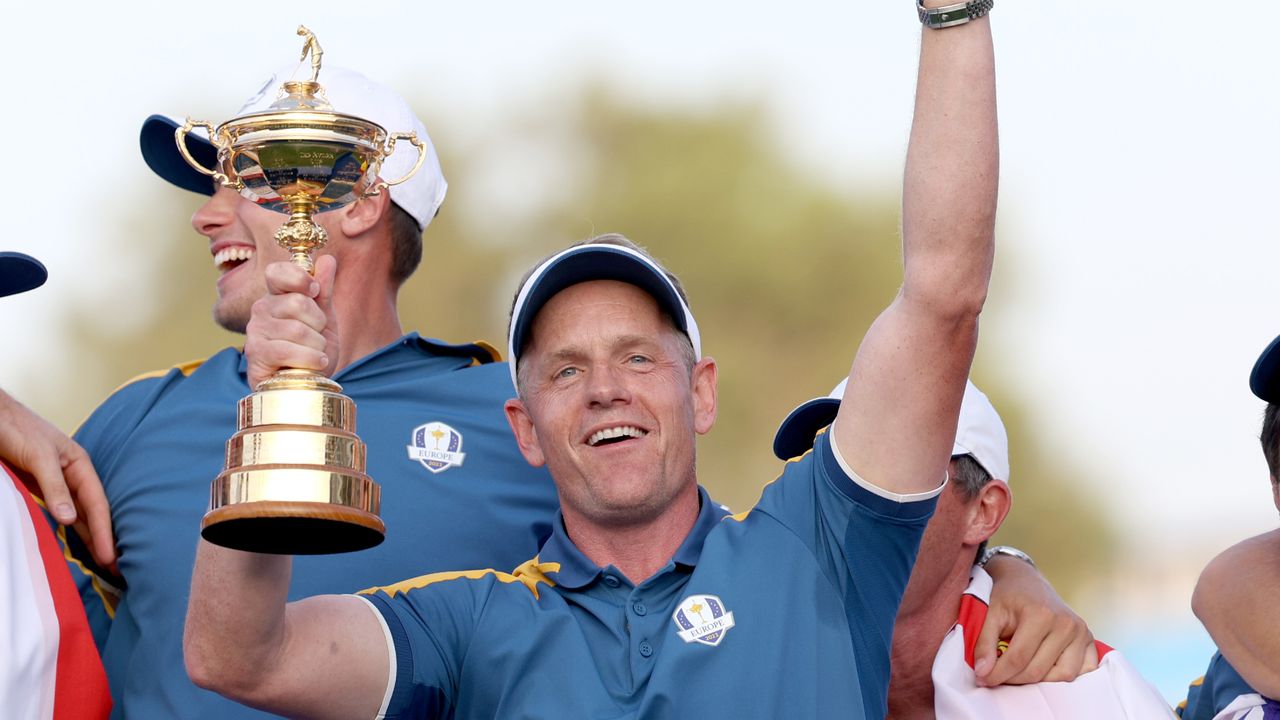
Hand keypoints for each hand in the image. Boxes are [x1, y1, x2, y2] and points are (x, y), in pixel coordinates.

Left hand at [0, 390, 115, 570]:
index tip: (109, 558)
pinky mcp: (38, 487)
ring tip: (100, 561)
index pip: (97, 504)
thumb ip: (55, 487)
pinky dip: (67, 528)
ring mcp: (55, 482)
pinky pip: (57, 512)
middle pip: (92, 511)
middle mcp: (71, 475)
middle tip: (114, 568)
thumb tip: (70, 519)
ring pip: (76, 514)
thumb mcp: (39, 456)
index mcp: (79, 464)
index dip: (103, 531)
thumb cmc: (16, 427)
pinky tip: (72, 542)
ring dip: (87, 536)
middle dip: (103, 538)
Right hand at [245, 256, 339, 388]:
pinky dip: (310, 359)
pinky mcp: (256, 354)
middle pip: (298, 302)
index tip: (314, 290)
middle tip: (317, 337)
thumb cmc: (312, 351)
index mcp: (277, 297)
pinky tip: (315, 364)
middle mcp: (261, 309)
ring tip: (314, 354)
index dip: (299, 277)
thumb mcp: (324, 319)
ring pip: (298, 329)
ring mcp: (256, 331)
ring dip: (317, 346)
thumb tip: (326, 259)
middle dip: (319, 323)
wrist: (307, 386)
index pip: (278, 272)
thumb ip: (323, 290)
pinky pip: (288, 350)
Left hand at [975, 554, 1097, 685]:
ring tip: (1020, 670)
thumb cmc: (1008, 596)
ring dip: (1040, 681)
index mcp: (1041, 615)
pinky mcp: (1090, 639)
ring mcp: (1081, 632)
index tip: (983, 680)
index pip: (1018, 659)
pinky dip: (1064, 675)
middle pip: (1039, 671)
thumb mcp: (990, 614)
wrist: (1026, 580)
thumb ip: (984, 644)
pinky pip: (1083, 670)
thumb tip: (983, 673)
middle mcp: (1066, 624)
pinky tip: (1046, 667)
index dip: (998, 674)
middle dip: (1014, 679)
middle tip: (997, 675)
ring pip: (1063, 676)